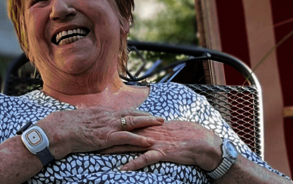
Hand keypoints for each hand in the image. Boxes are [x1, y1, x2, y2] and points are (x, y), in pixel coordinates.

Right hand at [39, 108, 163, 158]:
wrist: (59, 130)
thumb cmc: (65, 125)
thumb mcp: (78, 116)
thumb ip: (86, 114)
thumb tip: (84, 111)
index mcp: (102, 112)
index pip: (123, 111)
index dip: (136, 112)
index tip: (146, 113)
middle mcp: (108, 116)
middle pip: (132, 113)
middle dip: (147, 115)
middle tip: (159, 117)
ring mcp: (108, 126)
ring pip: (133, 122)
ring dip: (148, 123)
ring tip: (160, 124)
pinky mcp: (107, 138)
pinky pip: (127, 138)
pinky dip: (139, 139)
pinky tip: (149, 142)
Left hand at [104, 121, 222, 171]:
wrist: (202, 141)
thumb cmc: (186, 135)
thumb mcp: (166, 129)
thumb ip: (152, 129)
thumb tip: (142, 129)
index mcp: (149, 126)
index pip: (126, 124)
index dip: (110, 126)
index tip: (95, 127)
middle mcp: (149, 132)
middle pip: (123, 133)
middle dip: (106, 136)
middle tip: (90, 138)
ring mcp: (155, 142)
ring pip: (130, 145)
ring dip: (114, 149)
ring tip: (98, 153)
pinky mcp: (162, 152)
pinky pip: (145, 159)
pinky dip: (133, 164)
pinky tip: (122, 169)